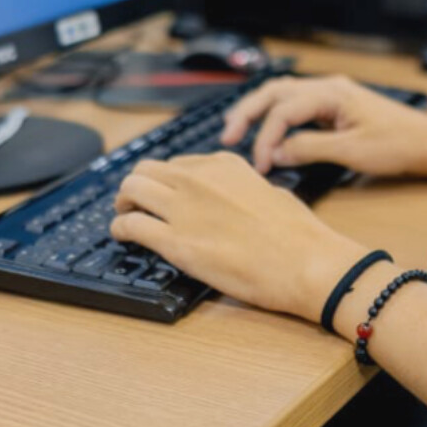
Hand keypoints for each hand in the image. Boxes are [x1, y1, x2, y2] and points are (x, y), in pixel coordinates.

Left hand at [110, 152, 368, 319]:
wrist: (305, 262)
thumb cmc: (298, 233)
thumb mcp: (270, 192)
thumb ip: (243, 189)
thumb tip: (232, 199)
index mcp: (224, 164)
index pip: (178, 164)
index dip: (167, 180)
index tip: (164, 193)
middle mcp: (199, 179)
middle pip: (146, 169)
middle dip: (137, 185)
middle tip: (135, 202)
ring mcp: (184, 209)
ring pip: (131, 189)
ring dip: (123, 202)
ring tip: (125, 215)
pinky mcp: (176, 242)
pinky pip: (131, 225)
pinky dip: (120, 228)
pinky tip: (122, 235)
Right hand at [220, 74, 426, 177]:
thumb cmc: (400, 145)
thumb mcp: (352, 153)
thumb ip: (309, 149)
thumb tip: (275, 153)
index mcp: (332, 93)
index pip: (283, 111)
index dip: (266, 138)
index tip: (259, 165)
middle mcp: (330, 87)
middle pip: (276, 92)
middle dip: (248, 113)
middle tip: (227, 137)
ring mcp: (334, 95)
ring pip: (285, 96)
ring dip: (260, 111)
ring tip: (238, 129)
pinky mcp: (338, 107)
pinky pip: (299, 105)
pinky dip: (278, 116)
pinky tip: (269, 130)